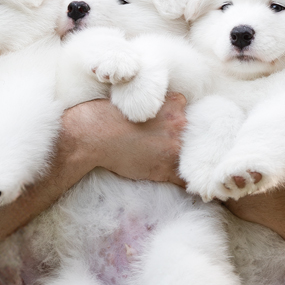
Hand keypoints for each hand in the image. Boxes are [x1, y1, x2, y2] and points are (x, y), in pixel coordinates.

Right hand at [61, 92, 187, 186]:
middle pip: (191, 131)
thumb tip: (163, 111)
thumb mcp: (136, 99)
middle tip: (161, 142)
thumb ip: (155, 104)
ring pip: (191, 155)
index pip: (184, 110)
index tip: (166, 126)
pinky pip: (184, 178)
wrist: (93, 136)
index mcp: (174, 103)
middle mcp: (179, 124)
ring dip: (183, 159)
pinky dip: (183, 182)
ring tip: (168, 161)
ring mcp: (174, 147)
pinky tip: (182, 185)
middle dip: (178, 137)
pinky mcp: (166, 168)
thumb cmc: (107, 115)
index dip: (174, 119)